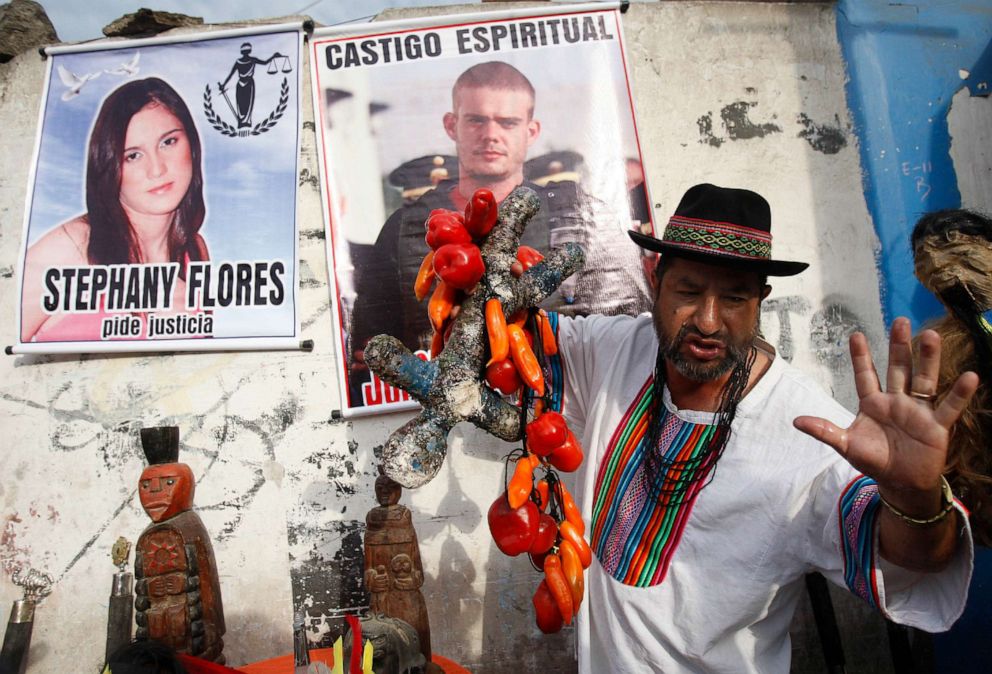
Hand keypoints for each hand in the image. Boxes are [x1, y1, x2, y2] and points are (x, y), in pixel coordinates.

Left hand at [794, 317, 977, 509]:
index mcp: (873, 403)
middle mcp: (897, 401)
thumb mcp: (846, 445)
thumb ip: (825, 431)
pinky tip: (969, 376)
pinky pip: (949, 406)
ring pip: (924, 379)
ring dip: (927, 359)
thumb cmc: (873, 460)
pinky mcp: (937, 426)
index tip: (855, 335)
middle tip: (900, 321)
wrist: (899, 483)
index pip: (866, 375)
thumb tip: (796, 421)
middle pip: (898, 369)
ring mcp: (918, 411)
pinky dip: (959, 393)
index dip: (861, 357)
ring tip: (930, 335)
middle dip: (899, 346)